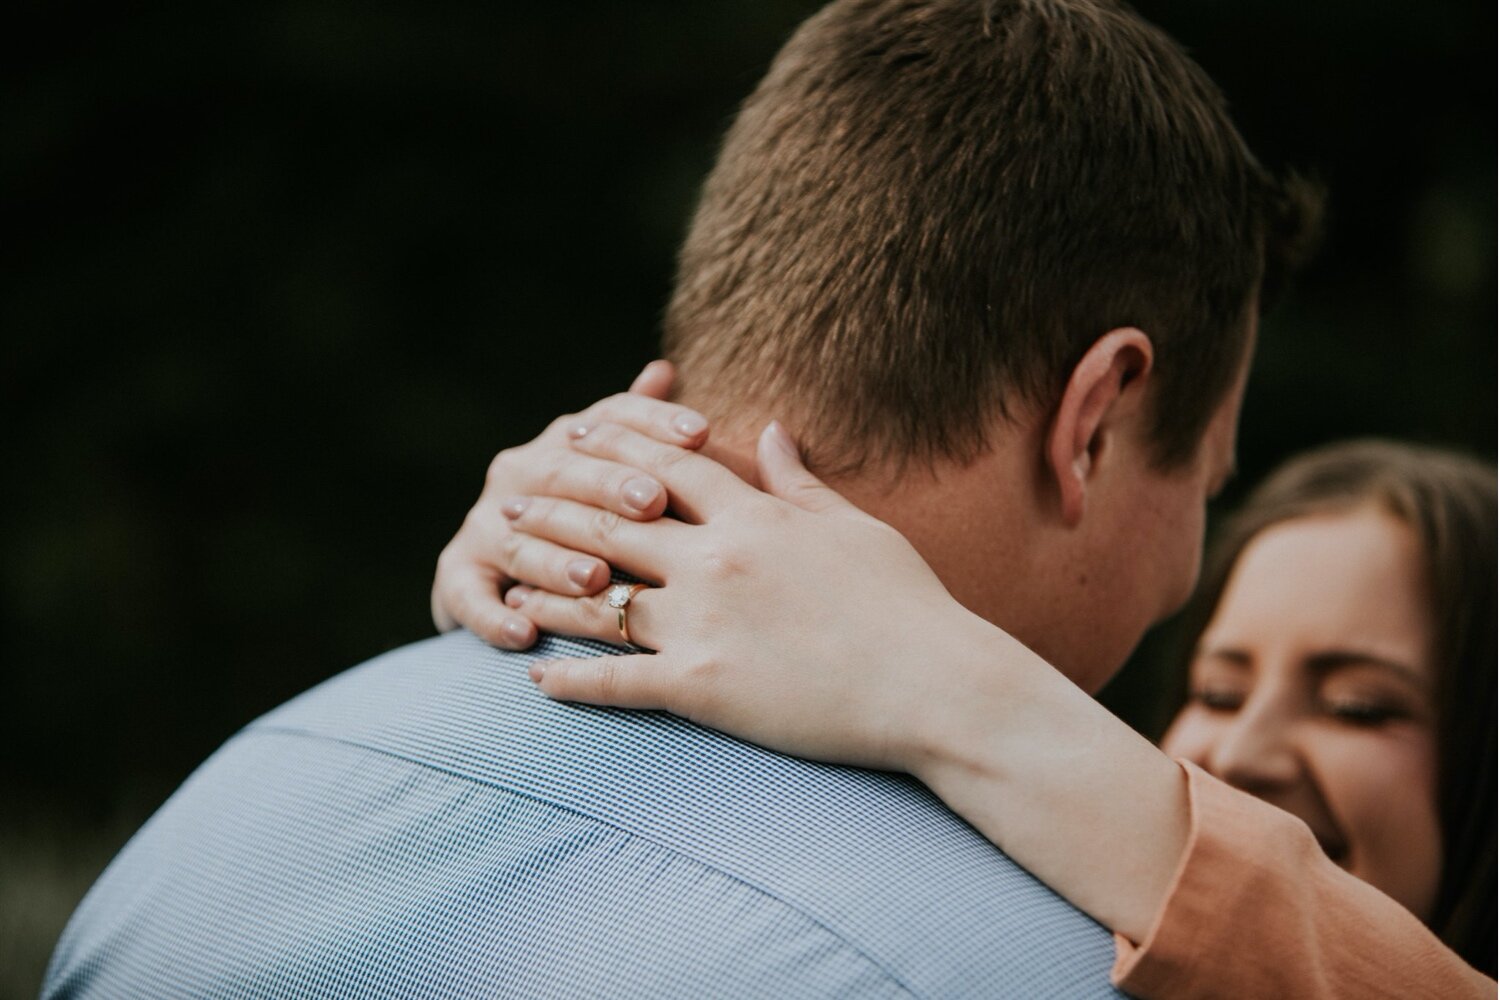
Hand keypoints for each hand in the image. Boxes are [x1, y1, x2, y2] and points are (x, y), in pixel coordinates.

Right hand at [430, 360, 711, 648]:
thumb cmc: (594, 520)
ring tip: (595, 578)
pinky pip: (471, 597)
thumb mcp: (623, 475)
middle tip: (654, 502)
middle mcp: (519, 472)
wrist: (509, 575)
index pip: (610, 416)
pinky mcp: (458, 574)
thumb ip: (644, 433)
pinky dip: (494, 617)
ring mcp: (483, 522)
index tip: (703, 432)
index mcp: (566, 441)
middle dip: (610, 487)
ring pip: (521, 540)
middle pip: (565, 473)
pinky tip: (525, 635)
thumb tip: (665, 367)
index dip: (655, 420)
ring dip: (556, 561)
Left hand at [502, 419, 993, 771]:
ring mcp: (704, 623)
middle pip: (610, 522)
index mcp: (754, 515)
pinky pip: (617, 681)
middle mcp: (717, 559)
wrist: (936, 686)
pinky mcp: (702, 687)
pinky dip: (570, 680)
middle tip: (508, 503)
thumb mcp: (855, 527)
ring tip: (504, 580)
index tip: (571, 439)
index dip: (611, 448)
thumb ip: (800, 480)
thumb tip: (771, 427)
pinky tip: (535, 678)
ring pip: (597, 597)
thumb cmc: (908, 605)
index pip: (664, 464)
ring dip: (543, 587)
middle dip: (554, 509)